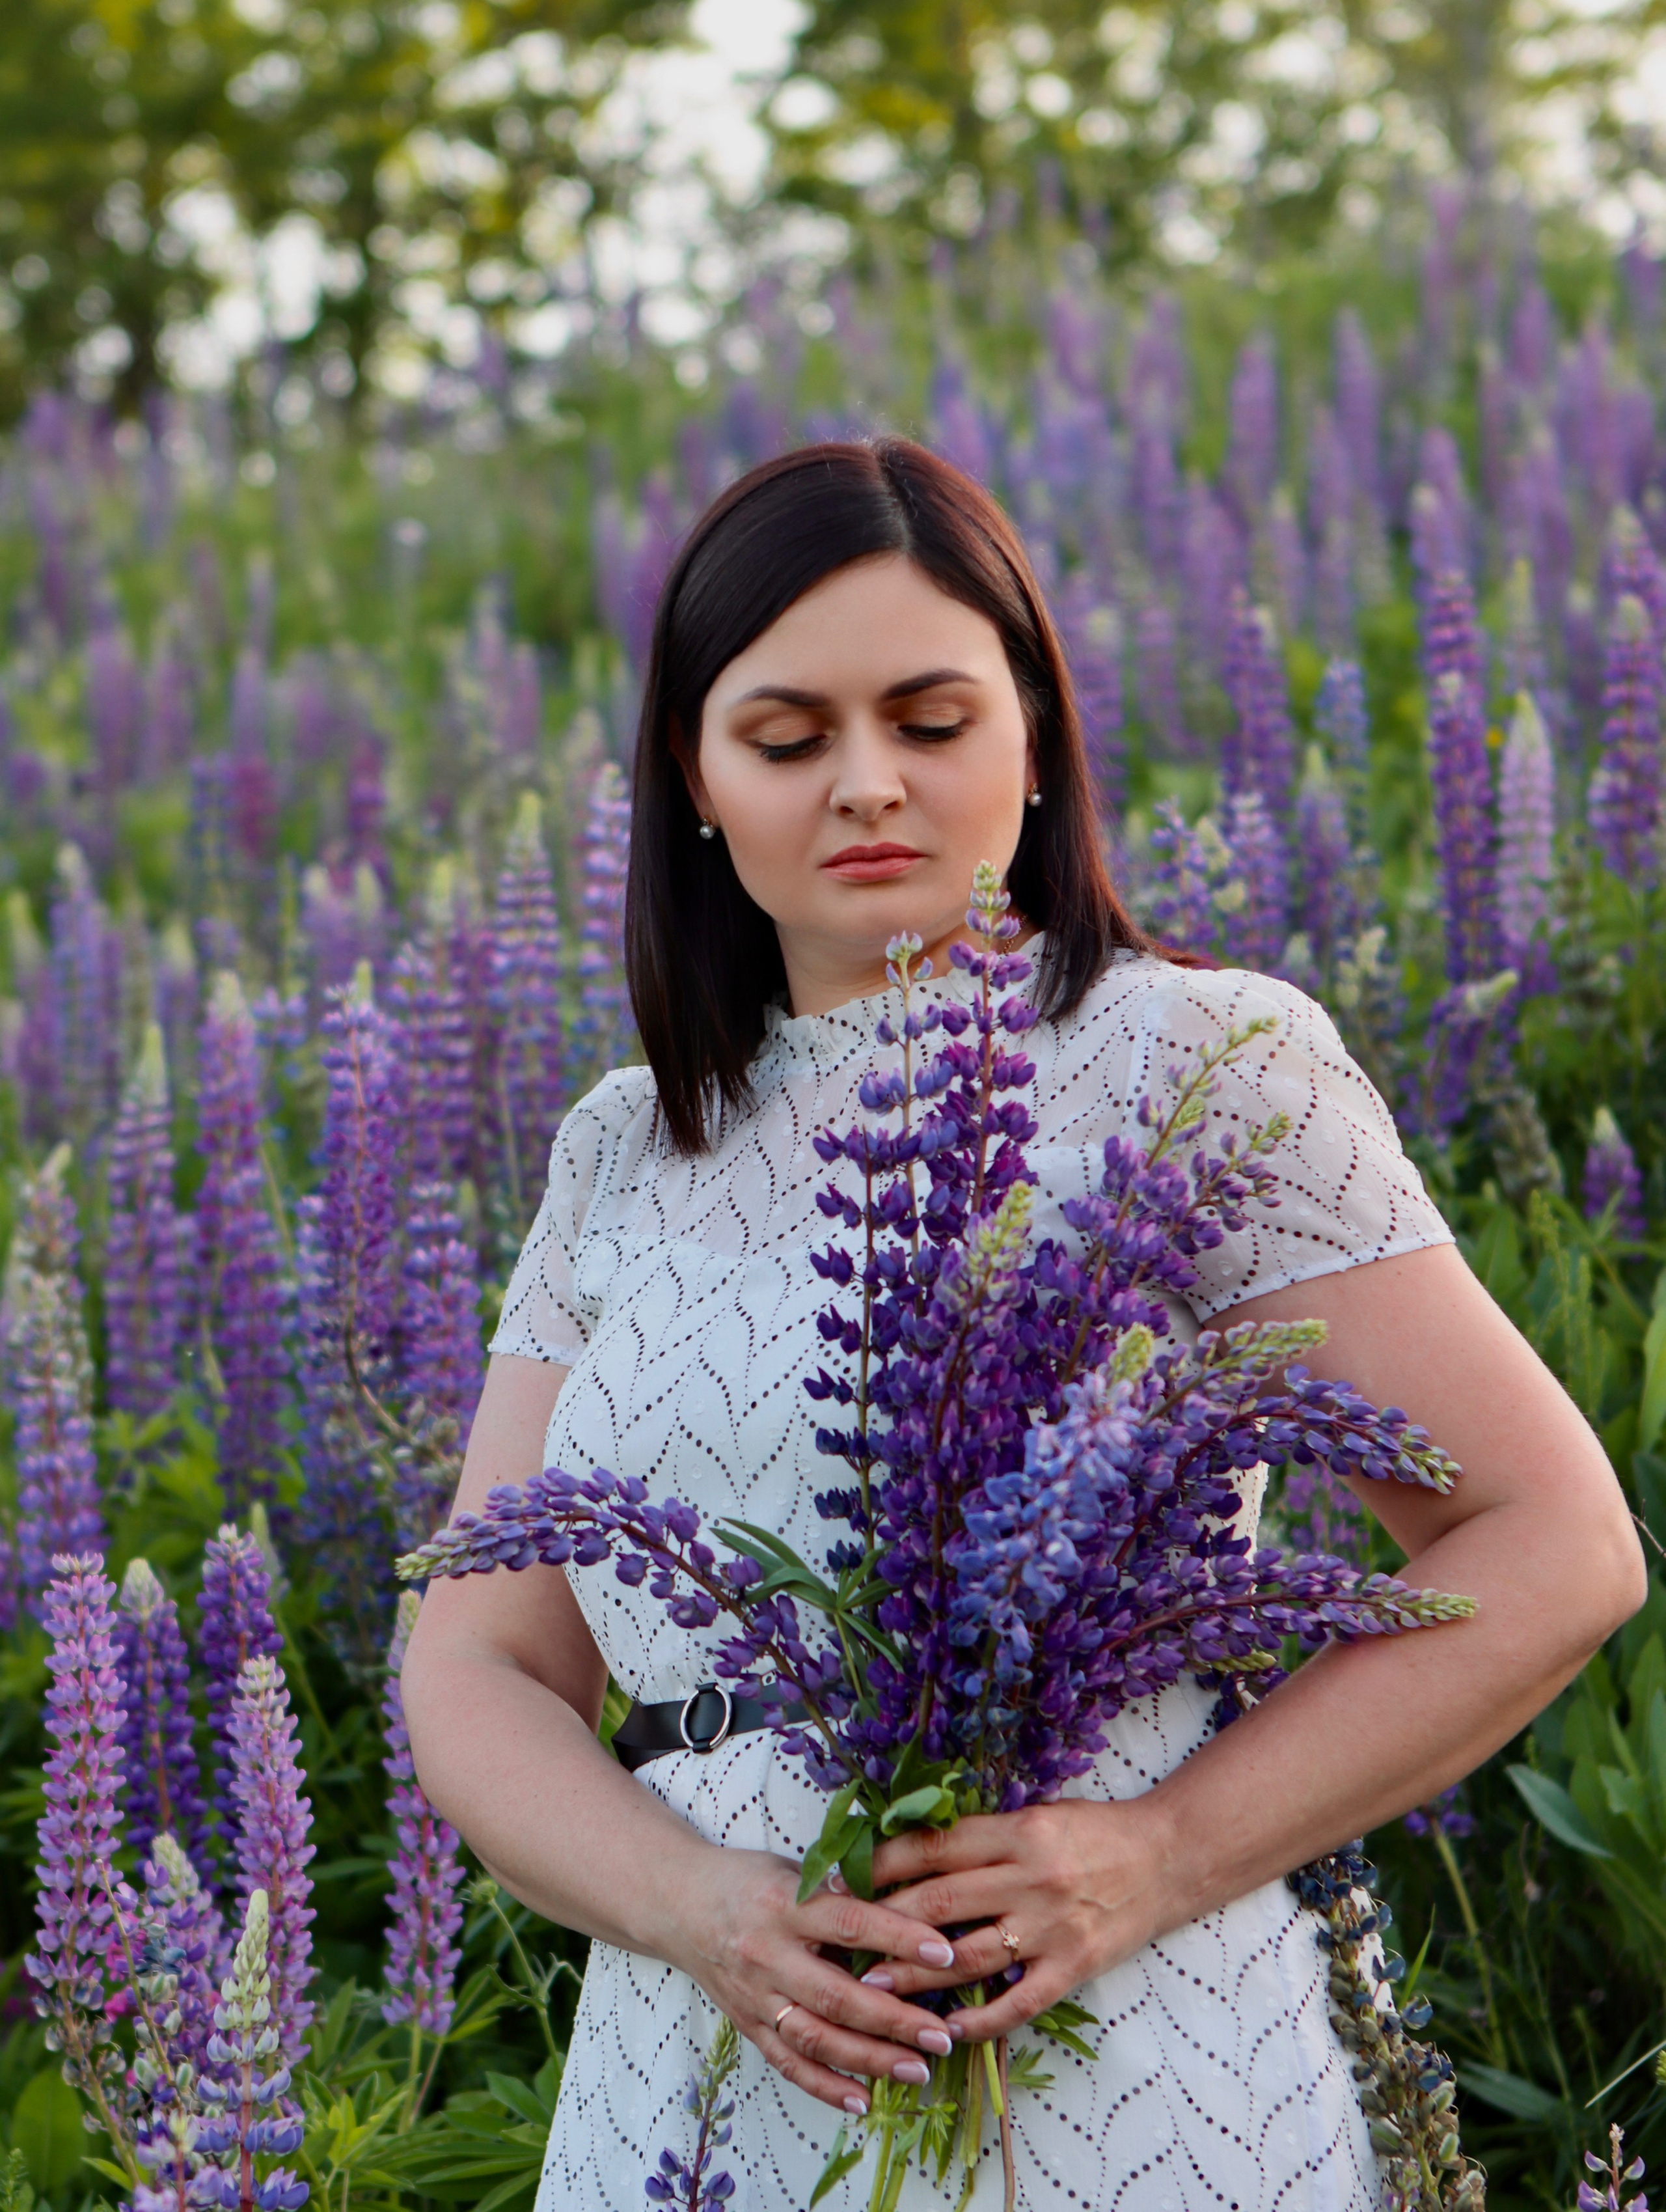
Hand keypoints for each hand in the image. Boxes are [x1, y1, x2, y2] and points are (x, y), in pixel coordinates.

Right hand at [661, 1844, 979, 2115]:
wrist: (677, 1903)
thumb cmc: (747, 1879)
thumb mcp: (792, 1869)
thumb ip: (840, 1890)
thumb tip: (909, 1904)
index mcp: (784, 1903)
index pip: (850, 1923)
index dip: (898, 1937)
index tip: (944, 1953)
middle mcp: (767, 1954)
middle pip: (836, 1995)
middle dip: (893, 2020)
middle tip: (940, 2035)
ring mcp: (754, 1996)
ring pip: (815, 2038)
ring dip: (869, 2060)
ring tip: (917, 2070)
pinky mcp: (746, 2024)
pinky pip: (787, 2064)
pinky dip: (825, 2087)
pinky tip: (862, 2101)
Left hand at [855, 1799, 1175, 2043]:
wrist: (1165, 1858)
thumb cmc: (1090, 1831)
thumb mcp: (1033, 1816)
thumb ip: (982, 1837)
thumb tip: (910, 1851)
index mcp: (1015, 1832)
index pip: (932, 1848)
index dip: (881, 1864)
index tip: (840, 1877)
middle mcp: (1029, 1878)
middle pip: (939, 1904)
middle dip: (881, 1925)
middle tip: (838, 1941)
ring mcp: (1051, 1928)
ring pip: (968, 1958)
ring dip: (914, 1976)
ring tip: (872, 1989)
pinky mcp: (1073, 1967)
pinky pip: (1018, 2002)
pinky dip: (980, 2020)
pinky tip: (948, 2031)